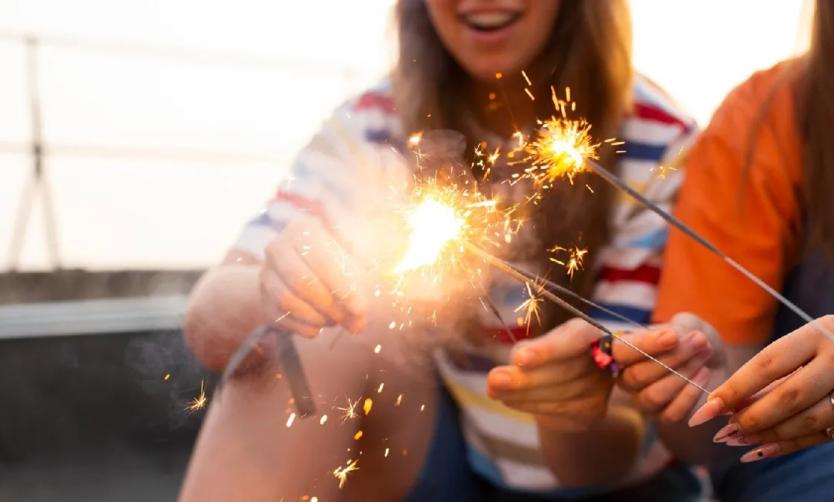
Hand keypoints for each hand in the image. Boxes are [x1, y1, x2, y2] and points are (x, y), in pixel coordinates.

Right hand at [260, 217, 366, 336]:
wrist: (306, 273)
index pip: (321, 260)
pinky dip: (306, 327)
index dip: (342, 287)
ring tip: (337, 320)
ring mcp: (267, 275)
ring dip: (318, 317)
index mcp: (302, 231)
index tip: (360, 308)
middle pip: (302, 282)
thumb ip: (362, 273)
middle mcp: (278, 248)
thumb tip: (365, 293)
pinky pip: (283, 319)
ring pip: (288, 301)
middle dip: (331, 305)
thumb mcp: (353, 257)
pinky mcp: (264, 300)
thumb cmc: (337, 264)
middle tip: (352, 320)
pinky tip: (321, 325)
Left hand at [486, 318, 612, 430]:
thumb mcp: (539, 344)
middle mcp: (603, 359)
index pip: (575, 338)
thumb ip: (528, 351)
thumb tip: (509, 369)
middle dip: (525, 378)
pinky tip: (510, 401)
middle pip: (564, 371)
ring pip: (559, 394)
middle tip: (493, 380)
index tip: (519, 359)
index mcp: (589, 332)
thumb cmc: (550, 355)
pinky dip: (530, 406)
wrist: (570, 382)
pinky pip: (559, 411)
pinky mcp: (594, 412)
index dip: (548, 349)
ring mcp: (601, 388)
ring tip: (494, 391)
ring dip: (522, 395)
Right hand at [617, 312, 725, 423]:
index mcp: (625, 352)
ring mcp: (644, 400)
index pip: (620, 351)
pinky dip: (690, 395)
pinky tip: (703, 375)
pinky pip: (671, 414)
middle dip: (671, 359)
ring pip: (652, 396)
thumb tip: (676, 339)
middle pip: (636, 376)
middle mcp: (628, 378)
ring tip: (703, 359)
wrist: (716, 363)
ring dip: (682, 376)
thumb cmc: (694, 341)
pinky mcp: (664, 417)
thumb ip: (678, 328)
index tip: (673, 337)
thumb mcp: (688, 325)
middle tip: (699, 342)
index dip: (645, 345)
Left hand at [688, 315, 833, 461]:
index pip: (768, 364)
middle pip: (788, 396)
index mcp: (817, 335)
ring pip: (806, 420)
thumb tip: (725, 401)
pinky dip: (788, 445)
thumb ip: (769, 372)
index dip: (735, 388)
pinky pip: (820, 436)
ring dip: (767, 434)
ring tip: (737, 440)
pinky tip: (760, 450)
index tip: (708, 406)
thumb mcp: (802, 345)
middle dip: (752, 417)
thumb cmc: (825, 345)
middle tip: (724, 430)